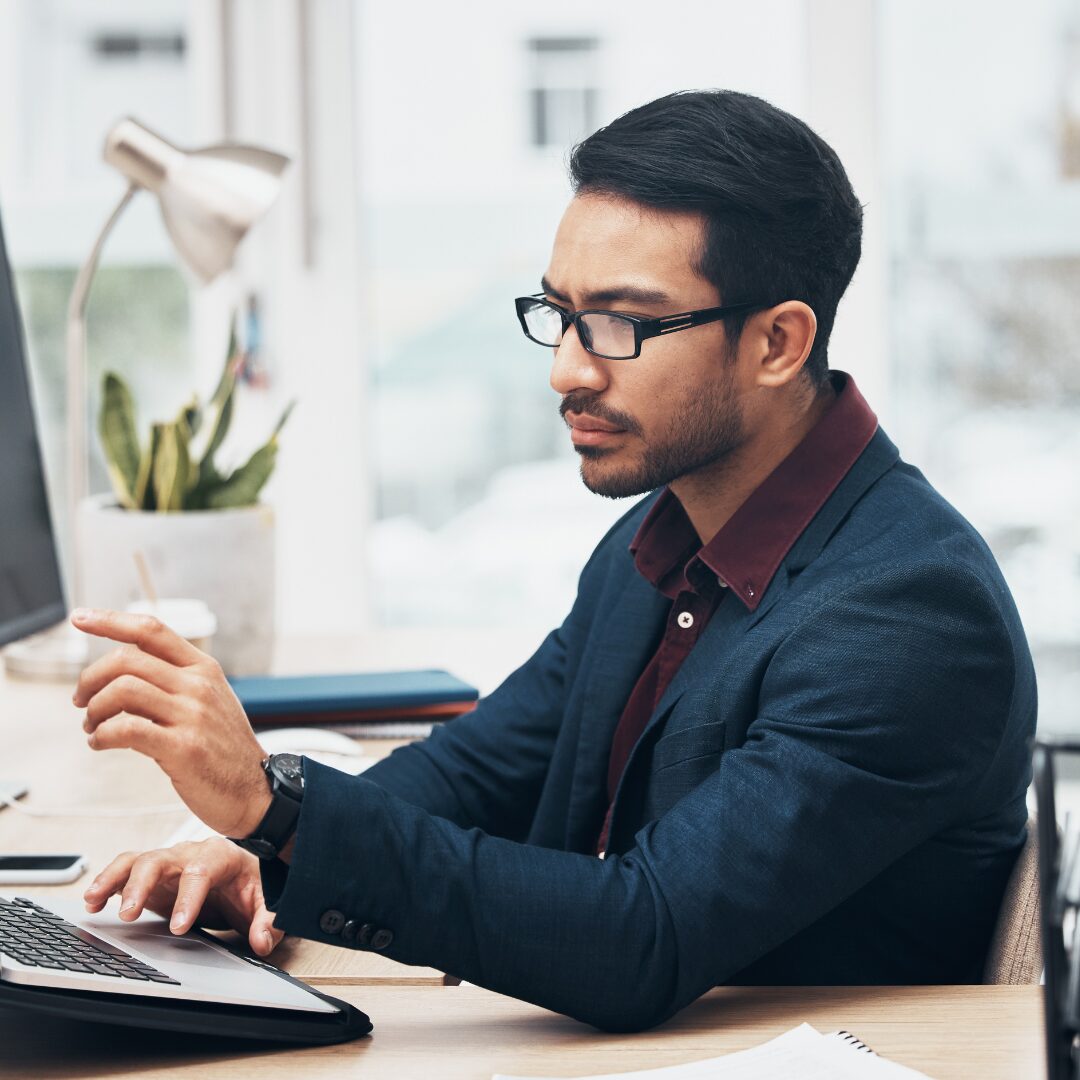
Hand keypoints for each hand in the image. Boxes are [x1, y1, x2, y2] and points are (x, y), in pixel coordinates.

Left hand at [71, 607, 270, 837]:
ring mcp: (192, 715)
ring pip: (122, 691)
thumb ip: (174, 682)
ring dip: (94, 710)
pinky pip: (125, 730)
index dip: (111, 621)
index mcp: (204, 669)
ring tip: (92, 726)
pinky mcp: (182, 748)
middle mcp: (199, 685)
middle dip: (90, 679)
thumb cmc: (224, 750)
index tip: (81, 619)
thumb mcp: (210, 701)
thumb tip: (121, 672)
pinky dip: (101, 736)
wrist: (254, 791)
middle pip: (127, 660)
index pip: (152, 631)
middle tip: (81, 700)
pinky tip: (100, 743)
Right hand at [84, 839, 283, 956]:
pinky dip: (108, 883)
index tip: (179, 927)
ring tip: (93, 899)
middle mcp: (190, 854)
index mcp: (221, 857)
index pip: (201, 872)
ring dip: (114, 879)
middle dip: (141, 884)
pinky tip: (93, 901)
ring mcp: (170, 863)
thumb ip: (269, 921)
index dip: (188, 898)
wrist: (245, 874)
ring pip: (137, 860)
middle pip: (160, 859)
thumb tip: (262, 941)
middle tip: (127, 914)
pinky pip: (126, 872)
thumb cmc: (254, 885)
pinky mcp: (154, 877)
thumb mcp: (268, 902)